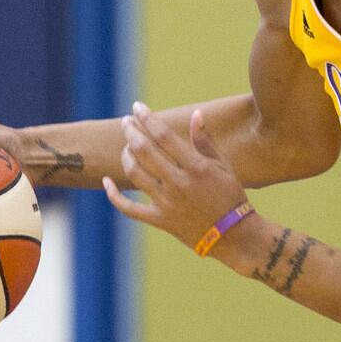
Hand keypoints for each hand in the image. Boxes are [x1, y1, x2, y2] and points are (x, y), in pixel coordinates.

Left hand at [104, 102, 249, 250]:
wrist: (233, 234)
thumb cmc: (230, 196)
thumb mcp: (223, 165)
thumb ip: (205, 140)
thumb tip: (196, 114)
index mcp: (197, 167)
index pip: (165, 136)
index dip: (148, 118)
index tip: (138, 107)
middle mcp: (179, 183)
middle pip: (145, 151)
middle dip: (132, 131)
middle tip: (126, 121)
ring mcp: (167, 203)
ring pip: (135, 174)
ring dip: (126, 155)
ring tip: (126, 145)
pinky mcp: (160, 220)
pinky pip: (129, 208)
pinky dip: (114, 195)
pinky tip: (106, 181)